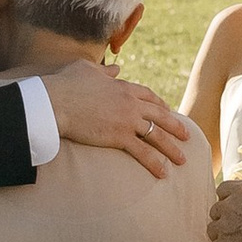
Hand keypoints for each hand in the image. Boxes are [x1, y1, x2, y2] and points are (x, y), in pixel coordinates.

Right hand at [42, 60, 191, 175]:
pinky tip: (163, 173)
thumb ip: (105, 71)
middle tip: (186, 136)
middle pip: (160, 116)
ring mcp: (127, 120)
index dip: (160, 105)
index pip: (148, 96)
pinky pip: (143, 152)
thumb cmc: (65, 84)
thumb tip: (116, 68)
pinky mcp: (120, 136)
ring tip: (182, 160)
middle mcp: (131, 103)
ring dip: (171, 149)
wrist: (55, 101)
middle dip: (175, 127)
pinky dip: (155, 163)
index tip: (168, 111)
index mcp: (123, 87)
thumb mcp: (87, 69)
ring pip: (157, 135)